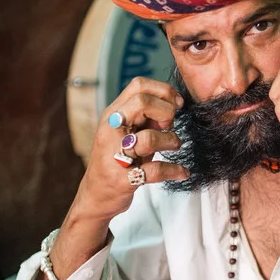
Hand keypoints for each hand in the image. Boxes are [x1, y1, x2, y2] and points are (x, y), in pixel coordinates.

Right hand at [75, 77, 188, 222]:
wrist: (97, 194)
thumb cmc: (120, 159)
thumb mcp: (132, 131)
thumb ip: (150, 116)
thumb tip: (175, 103)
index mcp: (114, 114)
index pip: (138, 85)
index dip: (163, 91)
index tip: (176, 104)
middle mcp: (111, 131)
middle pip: (142, 103)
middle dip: (166, 112)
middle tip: (170, 126)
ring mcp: (115, 155)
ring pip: (148, 139)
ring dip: (171, 141)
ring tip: (175, 146)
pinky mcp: (122, 179)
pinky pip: (155, 170)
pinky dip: (174, 170)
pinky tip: (182, 172)